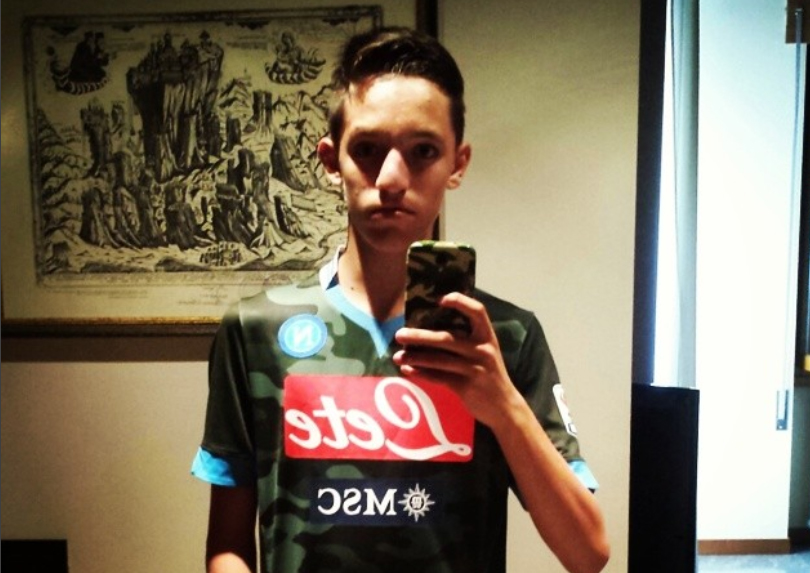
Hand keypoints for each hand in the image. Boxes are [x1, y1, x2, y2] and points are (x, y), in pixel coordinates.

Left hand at [393, 292, 521, 429]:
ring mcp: (474, 368)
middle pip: (447, 338)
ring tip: (397, 356)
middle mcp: (482, 350)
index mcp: (487, 336)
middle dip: (420, 336)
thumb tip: (429, 329)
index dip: (460, 302)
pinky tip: (407, 369)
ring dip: (415, 357)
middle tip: (399, 334)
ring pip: (439, 360)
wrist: (504, 406)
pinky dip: (421, 373)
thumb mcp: (484, 352)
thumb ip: (467, 340)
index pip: (478, 311)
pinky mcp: (466, 386)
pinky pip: (439, 377)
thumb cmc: (488, 374)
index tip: (440, 300)